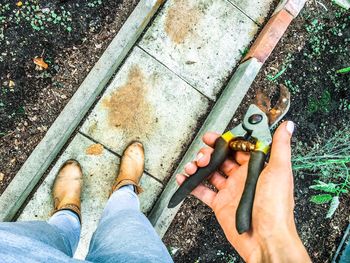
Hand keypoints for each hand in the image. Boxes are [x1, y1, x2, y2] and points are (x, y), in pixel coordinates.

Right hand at [176, 121, 310, 261]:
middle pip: (221, 159)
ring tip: (193, 166)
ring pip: (210, 173)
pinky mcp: (220, 204)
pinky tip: (184, 179)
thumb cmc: (276, 207)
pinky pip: (202, 192)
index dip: (224, 141)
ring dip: (199, 167)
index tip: (213, 137)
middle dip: (209, 153)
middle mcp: (242, 178)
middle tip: (203, 154)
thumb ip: (280, 146)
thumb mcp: (279, 171)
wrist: (265, 239)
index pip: (237, 148)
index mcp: (255, 169)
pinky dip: (191, 185)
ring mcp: (230, 191)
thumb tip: (287, 126)